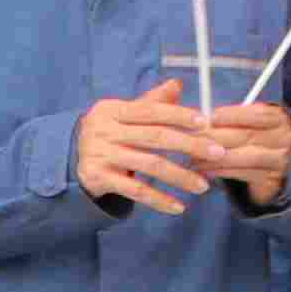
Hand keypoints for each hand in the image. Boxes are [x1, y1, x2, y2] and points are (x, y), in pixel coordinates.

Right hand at [72, 83, 210, 213]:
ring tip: (203, 186)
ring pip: (149, 165)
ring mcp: (100, 154)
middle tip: (218, 153)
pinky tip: (178, 207)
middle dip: (190, 145)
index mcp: (112, 110)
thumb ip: (151, 102)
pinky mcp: (98, 177)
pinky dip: (159, 200)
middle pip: (155, 137)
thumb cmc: (110, 133)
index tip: (205, 122)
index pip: (150, 111)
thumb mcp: (124, 115)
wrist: (72, 157)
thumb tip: (177, 84)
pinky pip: (135, 190)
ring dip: (180, 176)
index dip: (179, 115)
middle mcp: (104, 130)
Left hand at [181, 100, 290, 207]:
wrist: (277, 166)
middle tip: (192, 137)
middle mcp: (285, 138)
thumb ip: (232, 115)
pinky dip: (221, 171)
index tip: (211, 117)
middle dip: (216, 136)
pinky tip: (204, 169)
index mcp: (280, 118)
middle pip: (247, 135)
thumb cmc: (255, 137)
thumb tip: (199, 115)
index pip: (258, 114)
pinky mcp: (272, 178)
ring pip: (245, 156)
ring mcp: (281, 160)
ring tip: (193, 157)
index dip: (234, 115)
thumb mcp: (250, 122)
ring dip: (216, 157)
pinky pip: (243, 173)